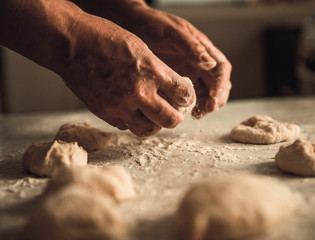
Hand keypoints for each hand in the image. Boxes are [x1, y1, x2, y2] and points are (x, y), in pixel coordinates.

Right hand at [60, 13, 194, 135]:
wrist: (71, 44)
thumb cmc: (105, 39)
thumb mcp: (142, 48)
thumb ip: (160, 72)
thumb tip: (174, 91)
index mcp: (152, 71)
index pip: (184, 94)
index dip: (187, 97)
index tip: (185, 97)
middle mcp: (138, 92)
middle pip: (171, 120)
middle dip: (177, 116)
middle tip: (175, 111)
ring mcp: (120, 106)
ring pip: (149, 130)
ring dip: (156, 124)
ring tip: (154, 114)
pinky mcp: (105, 114)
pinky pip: (127, 127)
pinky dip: (134, 121)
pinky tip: (133, 110)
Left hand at [118, 6, 231, 118]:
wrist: (133, 26)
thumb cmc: (153, 24)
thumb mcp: (172, 32)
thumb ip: (191, 47)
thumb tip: (210, 63)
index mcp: (203, 49)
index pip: (221, 68)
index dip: (221, 83)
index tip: (213, 95)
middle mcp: (199, 63)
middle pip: (218, 84)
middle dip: (216, 98)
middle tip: (207, 109)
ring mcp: (189, 73)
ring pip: (206, 94)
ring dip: (205, 106)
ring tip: (196, 114)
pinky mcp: (177, 82)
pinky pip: (189, 97)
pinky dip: (190, 107)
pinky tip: (183, 112)